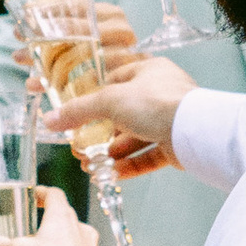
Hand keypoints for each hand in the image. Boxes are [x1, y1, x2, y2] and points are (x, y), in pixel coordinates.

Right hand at [43, 54, 196, 170]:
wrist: (195, 131)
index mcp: (149, 71)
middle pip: (124, 114)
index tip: (78, 112)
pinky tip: (110, 174)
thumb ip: (78, 111)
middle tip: (79, 145)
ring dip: (111, 152)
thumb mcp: (109, 100)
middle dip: (100, 132)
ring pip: (135, 138)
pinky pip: (148, 156)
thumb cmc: (158, 103)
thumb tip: (49, 120)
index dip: (96, 96)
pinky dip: (129, 166)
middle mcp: (162, 94)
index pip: (117, 80)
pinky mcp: (176, 145)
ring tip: (89, 164)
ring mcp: (170, 121)